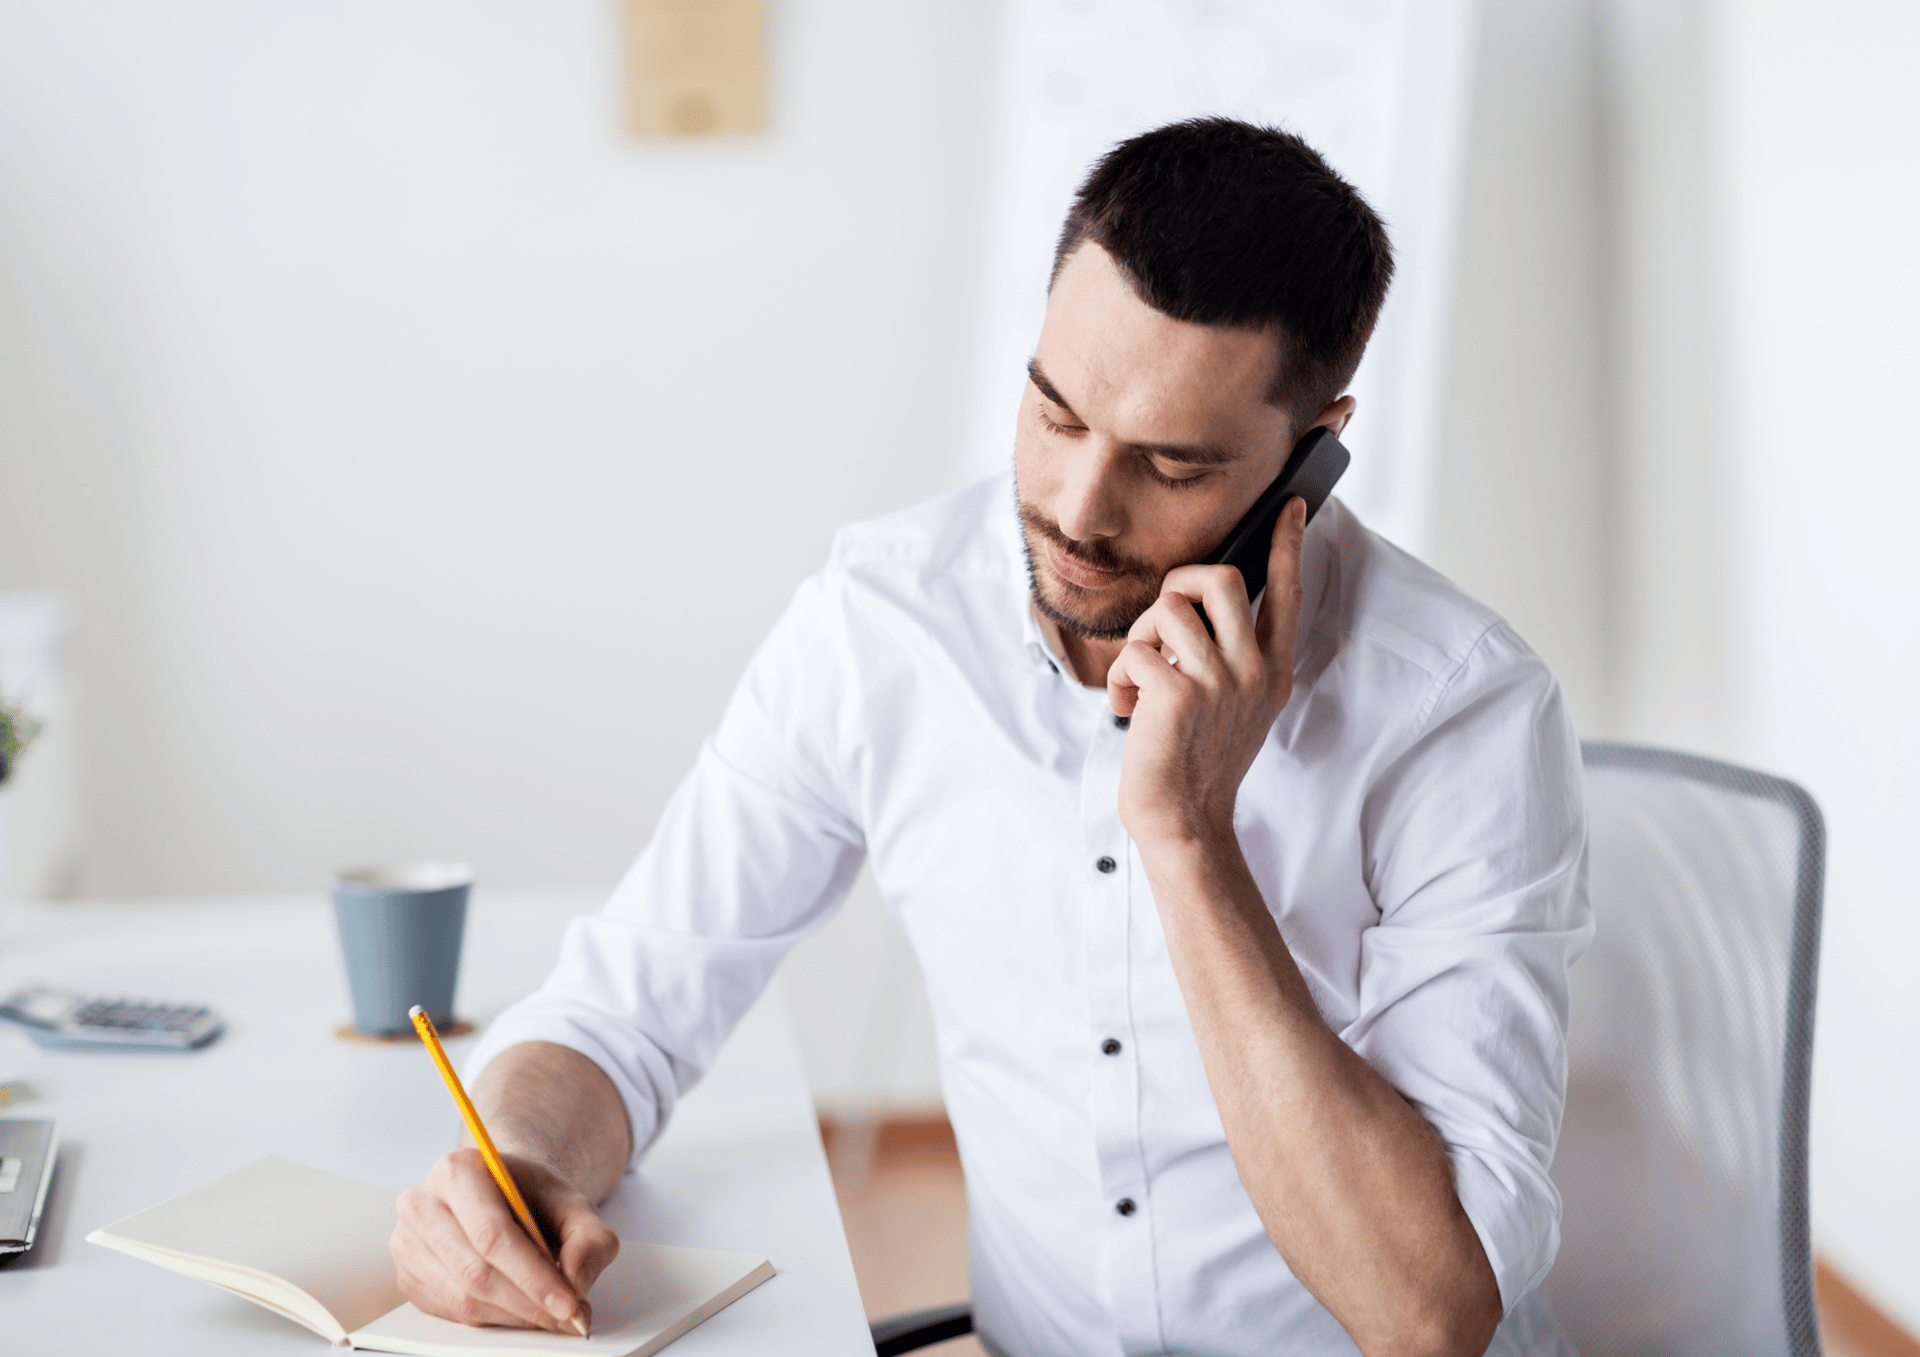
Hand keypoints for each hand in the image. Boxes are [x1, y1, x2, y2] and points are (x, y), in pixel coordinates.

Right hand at [392, 1148, 619, 1331]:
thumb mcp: (572, 1203)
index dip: (532, 1276)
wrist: (500, 1193)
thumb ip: (589, 1237)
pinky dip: (494, 1320)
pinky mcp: (407, 1278)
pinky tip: (521, 1311)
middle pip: (476, 1272)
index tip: (568, 1303)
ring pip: (463, 1299)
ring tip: (552, 1316)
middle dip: (528, 1303)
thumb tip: (577, 1279)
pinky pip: (452, 1313)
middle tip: (568, 1318)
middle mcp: (421, 1204)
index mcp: (457, 1171)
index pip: (492, 1234)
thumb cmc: (531, 1196)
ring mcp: (406, 1244)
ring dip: (514, 1317)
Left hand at [1107, 496, 1306, 848]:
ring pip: (1167, 608)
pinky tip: (1127, 707)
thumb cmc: (1197, 762)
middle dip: (1177, 586)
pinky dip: (1120, 677)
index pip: (1287, 594)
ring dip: (1140, 638)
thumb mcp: (1235, 708)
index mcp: (1272, 672)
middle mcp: (1253, 672)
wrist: (1184, 821)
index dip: (1288, 545)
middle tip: (1162, 627)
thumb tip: (1194, 608)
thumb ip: (1231, 658)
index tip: (1290, 505)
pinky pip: (1136, 649)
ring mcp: (1220, 682)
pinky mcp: (1179, 695)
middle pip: (1220, 578)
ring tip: (1141, 678)